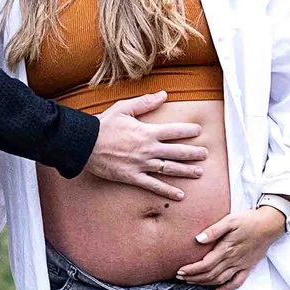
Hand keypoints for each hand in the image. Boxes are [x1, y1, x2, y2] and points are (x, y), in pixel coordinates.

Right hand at [85, 91, 209, 199]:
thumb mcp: (123, 108)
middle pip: (177, 152)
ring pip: (169, 169)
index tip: (199, 131)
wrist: (85, 144)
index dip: (189, 131)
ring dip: (186, 171)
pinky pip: (153, 186)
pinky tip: (180, 195)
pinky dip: (167, 191)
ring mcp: (142, 164)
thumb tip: (163, 94)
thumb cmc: (103, 125)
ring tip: (199, 172)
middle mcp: (148, 149)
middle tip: (205, 154)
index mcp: (147, 131)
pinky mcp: (133, 177)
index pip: (174, 131)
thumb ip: (145, 102)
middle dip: (193, 153)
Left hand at [177, 205, 288, 289]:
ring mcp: (241, 265)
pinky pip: (237, 282)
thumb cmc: (249, 220)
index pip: (205, 264)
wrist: (270, 224)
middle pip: (210, 274)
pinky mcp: (248, 267)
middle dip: (194, 278)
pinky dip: (226, 289)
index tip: (180, 271)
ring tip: (193, 282)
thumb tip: (198, 239)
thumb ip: (214, 230)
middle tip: (181, 278)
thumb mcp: (230, 219)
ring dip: (205, 283)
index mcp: (226, 249)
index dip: (191, 270)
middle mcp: (233, 260)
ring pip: (220, 280)